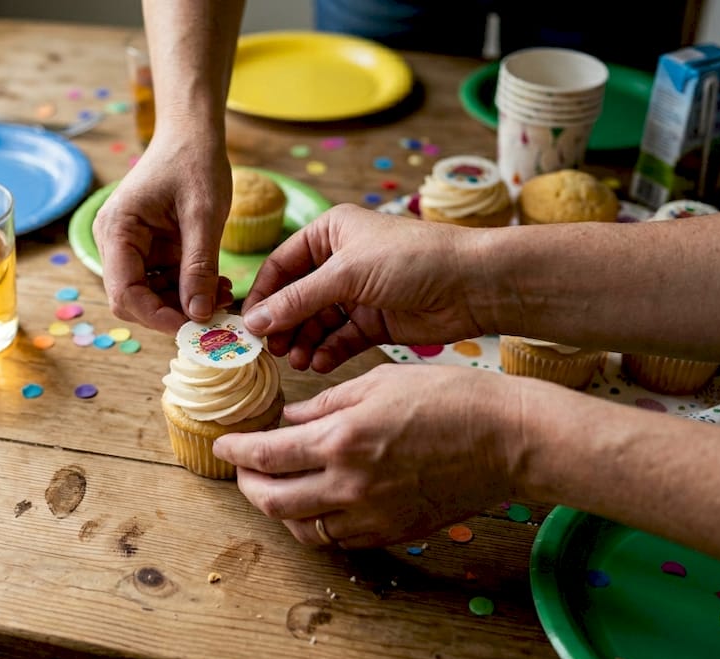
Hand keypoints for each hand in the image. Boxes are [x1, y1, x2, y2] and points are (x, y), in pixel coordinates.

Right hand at [93, 137, 233, 331]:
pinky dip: (189, 289)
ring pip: (151, 295)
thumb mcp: (203, 215)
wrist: (193, 132)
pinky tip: (217, 285)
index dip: (157, 317)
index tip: (196, 328)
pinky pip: (165, 281)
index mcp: (118, 230)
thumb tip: (198, 315)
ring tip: (224, 295)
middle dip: (174, 312)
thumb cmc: (195, 161)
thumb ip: (199, 267)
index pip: (124, 293)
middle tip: (216, 313)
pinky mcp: (150, 249)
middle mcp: (115, 241)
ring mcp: (131, 246)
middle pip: (134, 299)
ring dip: (185, 303)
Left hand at [213, 364, 532, 547]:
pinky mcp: (393, 532)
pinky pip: (338, 539)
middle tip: (244, 468)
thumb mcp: (379, 382)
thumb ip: (325, 405)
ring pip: (302, 529)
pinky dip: (316, 525)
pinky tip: (316, 504)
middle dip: (248, 485)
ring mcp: (372, 515)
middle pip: (273, 501)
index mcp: (341, 439)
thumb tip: (289, 420)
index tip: (226, 443)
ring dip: (279, 510)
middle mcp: (349, 484)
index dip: (237, 451)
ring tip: (276, 486)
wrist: (508, 439)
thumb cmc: (450, 399)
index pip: (266, 455)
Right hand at [242, 204, 486, 371]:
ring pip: (316, 323)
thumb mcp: (347, 274)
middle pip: (295, 299)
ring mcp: (357, 294)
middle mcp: (340, 262)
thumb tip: (254, 323)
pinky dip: (328, 352)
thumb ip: (298, 300)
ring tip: (299, 362)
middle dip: (284, 326)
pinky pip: (340, 340)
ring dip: (305, 343)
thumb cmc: (412, 259)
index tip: (248, 327)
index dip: (263, 296)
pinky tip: (320, 364)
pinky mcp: (374, 322)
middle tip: (273, 352)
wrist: (471, 284)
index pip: (281, 266)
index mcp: (330, 233)